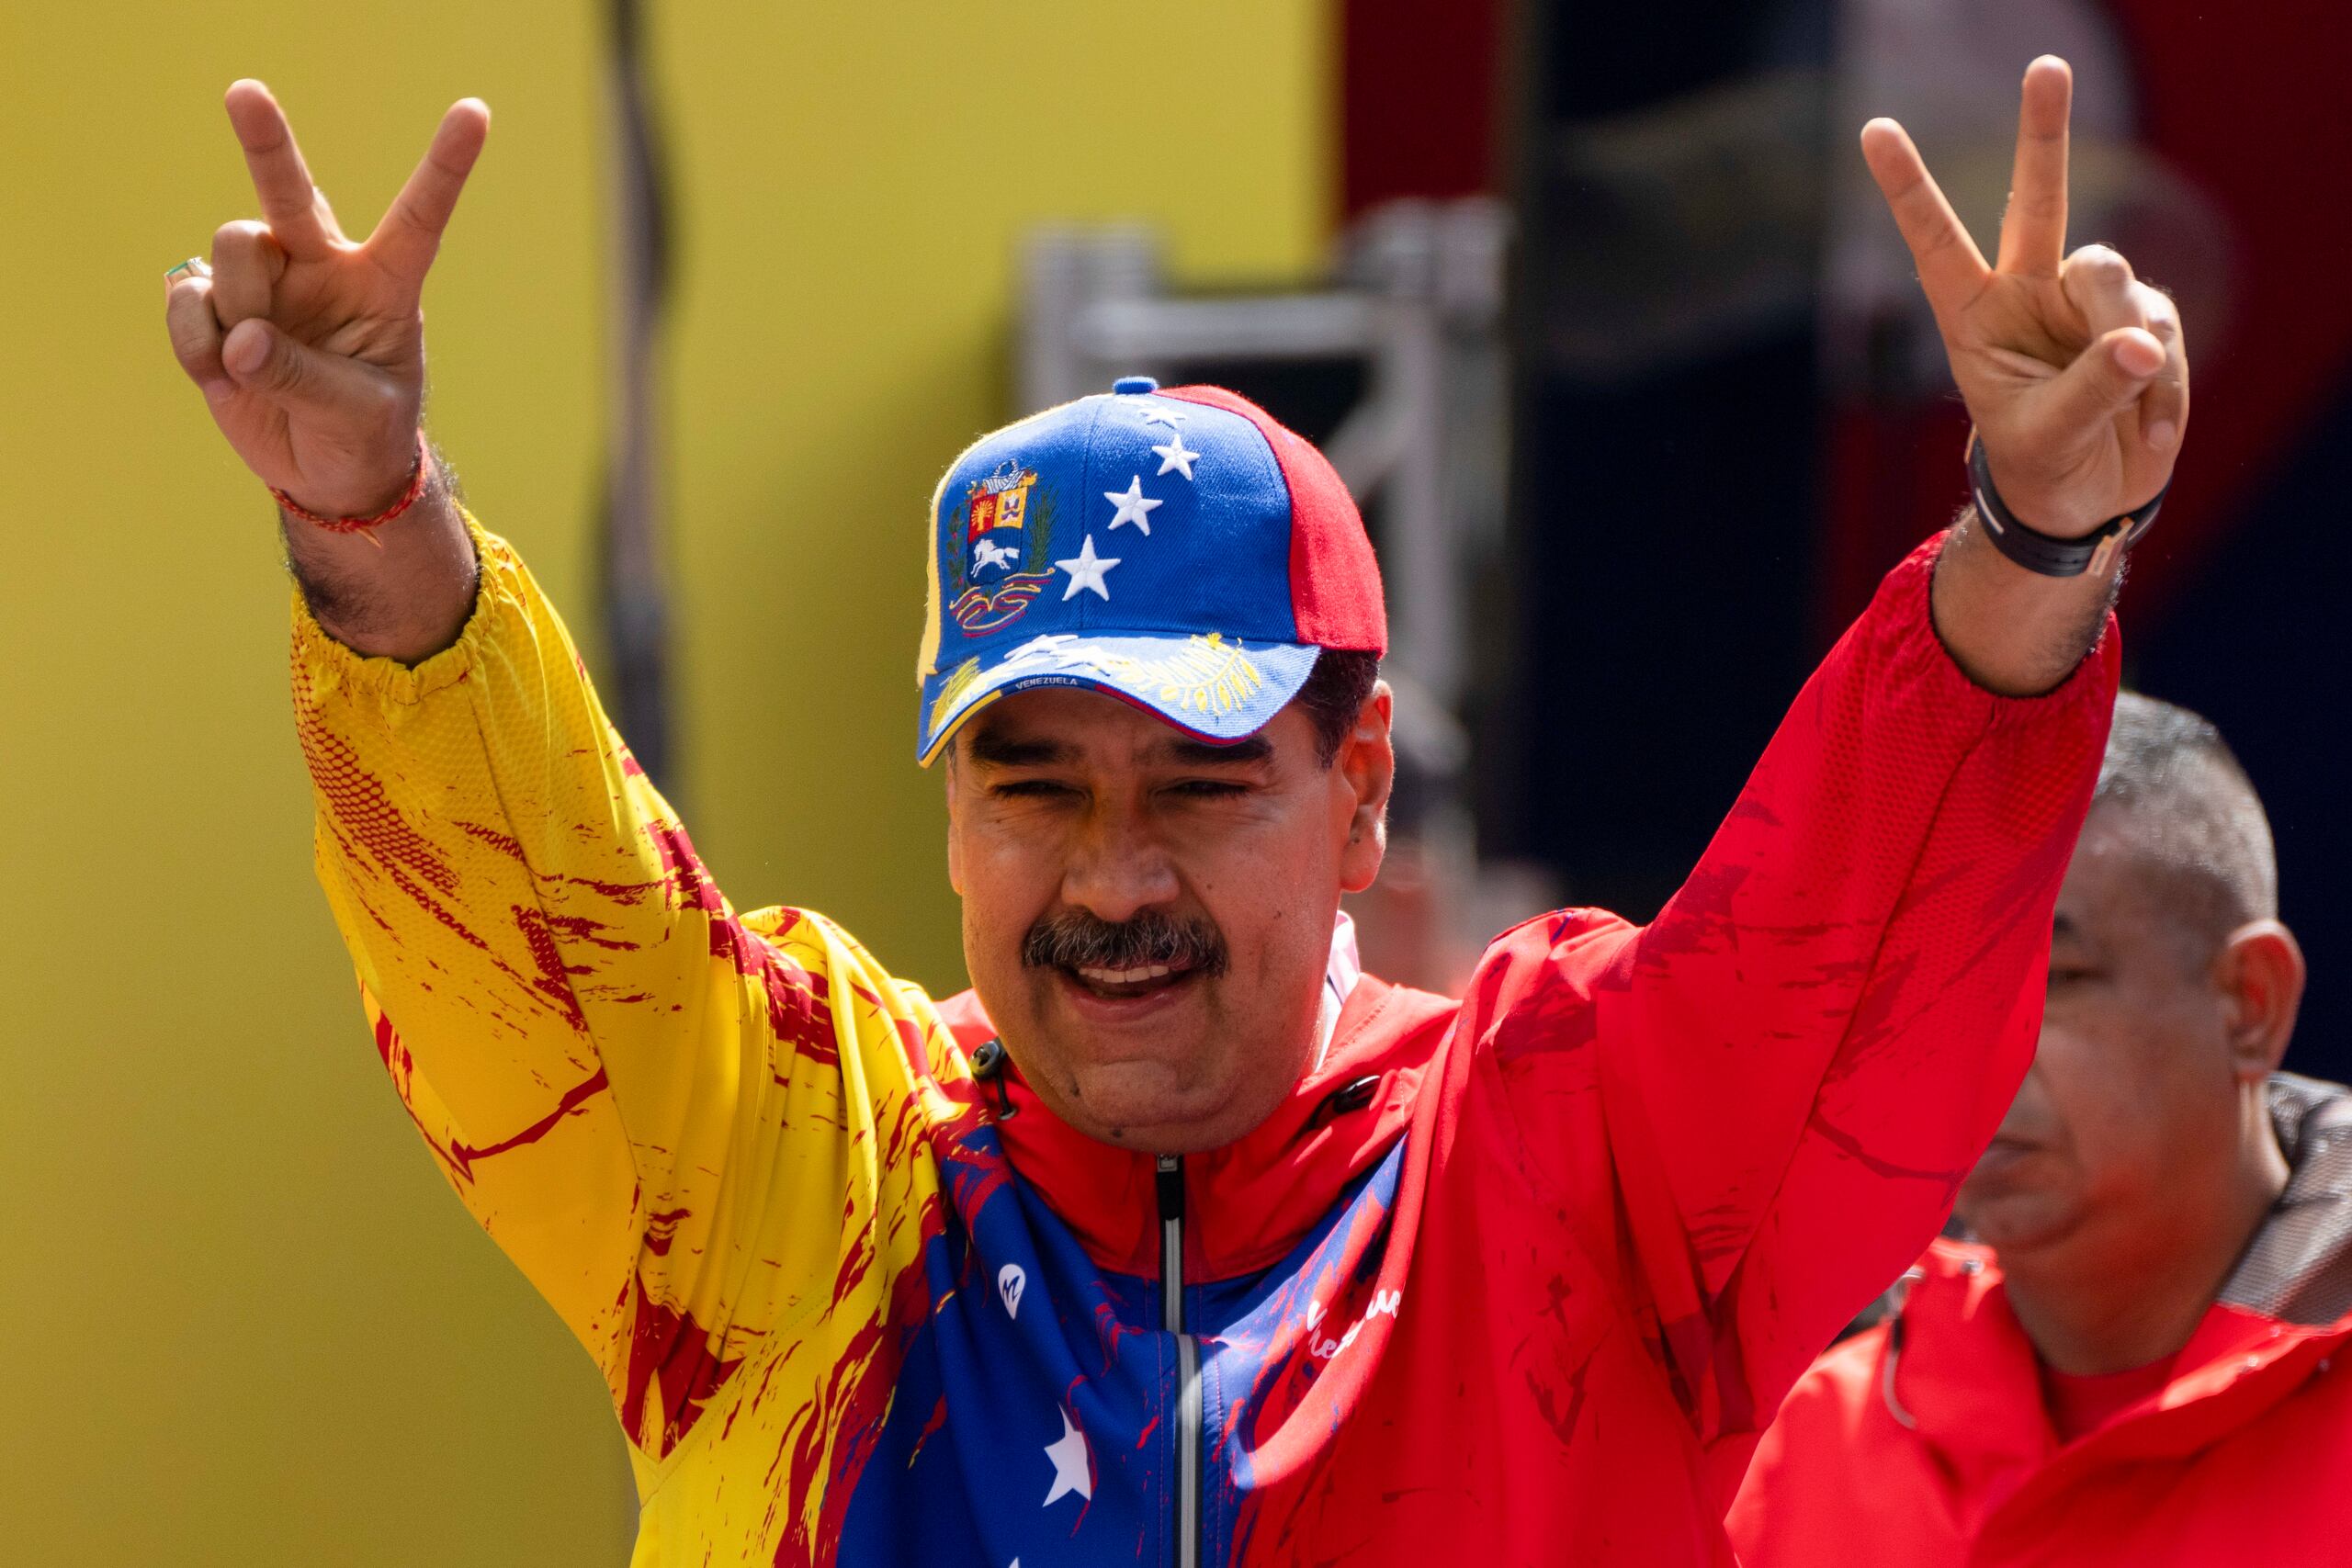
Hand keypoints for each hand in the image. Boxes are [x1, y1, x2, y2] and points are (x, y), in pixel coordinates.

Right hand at [165, 81, 488, 517]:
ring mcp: (265, 281)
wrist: (326, 472)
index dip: (446, 166)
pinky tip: (221, 375)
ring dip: (241, 307)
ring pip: (236, 249)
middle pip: (289, 192)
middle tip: (245, 93)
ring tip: (256, 365)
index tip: (476, 113)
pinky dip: (197, 343)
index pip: (419, 217)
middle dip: (266, 142)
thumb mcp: (357, 415)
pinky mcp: (215, 304)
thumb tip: (240, 339)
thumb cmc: (363, 432)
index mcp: (385, 282)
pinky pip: (188, 298)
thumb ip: (304, 378)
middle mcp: (323, 266)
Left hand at [1862, 56, 2186, 537]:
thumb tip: (2142, 343)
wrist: (2088, 498)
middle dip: (2044, 131)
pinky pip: (2161, 332)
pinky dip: (2163, 387)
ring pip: (2112, 279)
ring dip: (2122, 347)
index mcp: (1974, 316)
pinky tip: (2147, 428)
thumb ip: (2089, 391)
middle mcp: (2029, 291)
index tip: (1872, 129)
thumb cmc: (2043, 465)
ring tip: (2123, 412)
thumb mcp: (2048, 437)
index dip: (1908, 187)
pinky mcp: (2146, 316)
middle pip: (2038, 200)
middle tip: (2046, 66)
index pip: (1935, 242)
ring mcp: (2088, 299)